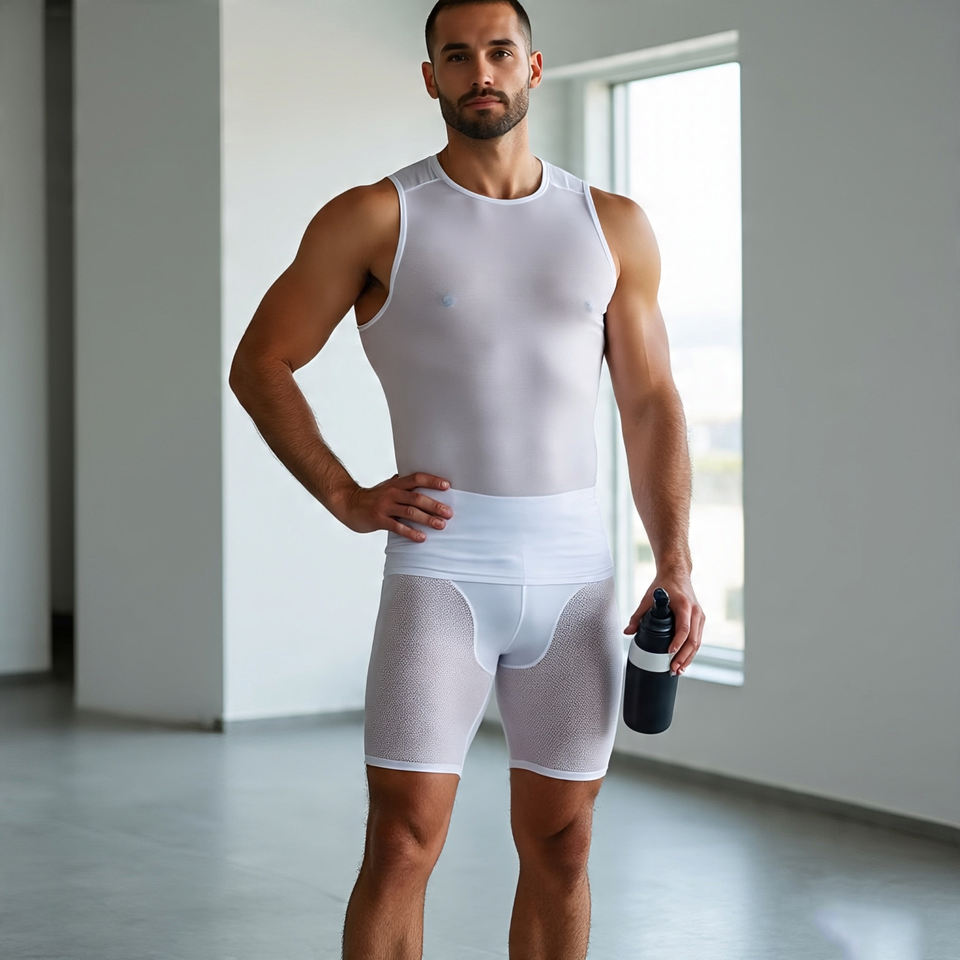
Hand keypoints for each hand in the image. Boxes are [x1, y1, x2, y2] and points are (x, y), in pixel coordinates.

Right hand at [331, 471, 453, 541]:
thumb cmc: (370, 497)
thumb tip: (414, 478)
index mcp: (396, 484)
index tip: (447, 486)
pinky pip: (397, 527)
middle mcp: (392, 493)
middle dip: (434, 505)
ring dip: (427, 519)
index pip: (417, 479)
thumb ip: (400, 483)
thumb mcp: (386, 487)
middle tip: (449, 513)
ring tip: (440, 525)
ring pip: (410, 512)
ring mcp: (385, 507)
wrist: (347, 503)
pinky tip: (421, 537)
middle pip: (417, 497)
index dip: (432, 481)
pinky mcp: (379, 520)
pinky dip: (411, 532)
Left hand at [623, 569, 704, 676]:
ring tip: (678, 670)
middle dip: (683, 657)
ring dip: (689, 658)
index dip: (678, 642)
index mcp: (684, 605)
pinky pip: (698, 639)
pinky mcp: (700, 620)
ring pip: (698, 642)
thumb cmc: (664, 585)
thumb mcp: (648, 598)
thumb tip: (627, 631)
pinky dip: (691, 652)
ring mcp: (700, 617)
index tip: (670, 653)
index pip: (683, 628)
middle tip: (673, 669)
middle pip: (693, 640)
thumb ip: (638, 616)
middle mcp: (695, 612)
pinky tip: (684, 662)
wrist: (677, 574)